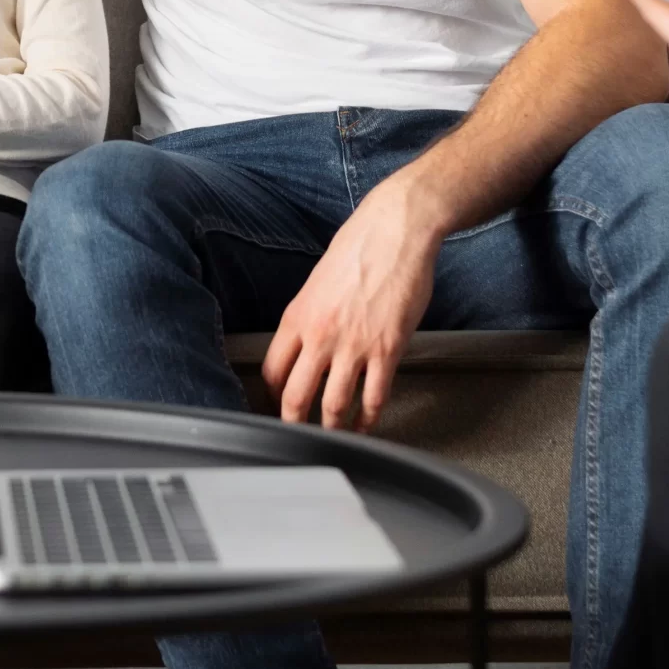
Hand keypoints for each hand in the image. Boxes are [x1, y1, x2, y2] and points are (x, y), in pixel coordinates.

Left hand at [262, 171, 443, 431]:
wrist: (395, 231)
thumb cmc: (359, 248)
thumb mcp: (317, 281)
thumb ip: (308, 315)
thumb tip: (304, 341)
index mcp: (298, 316)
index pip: (273, 370)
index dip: (273, 395)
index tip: (277, 405)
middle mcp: (320, 336)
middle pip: (296, 397)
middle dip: (294, 423)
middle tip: (298, 434)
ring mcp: (354, 346)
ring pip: (334, 405)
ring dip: (332, 427)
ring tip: (334, 436)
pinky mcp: (387, 350)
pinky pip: (373, 397)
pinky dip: (368, 418)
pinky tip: (366, 423)